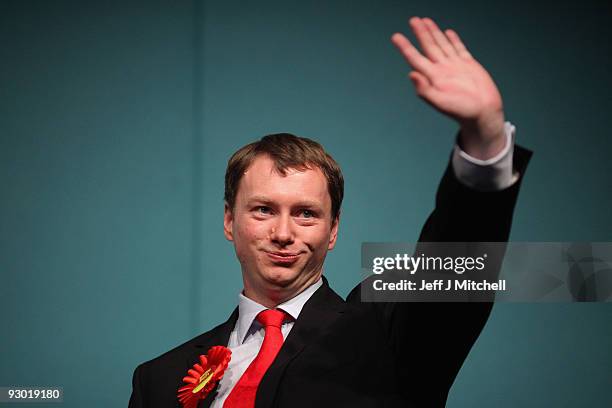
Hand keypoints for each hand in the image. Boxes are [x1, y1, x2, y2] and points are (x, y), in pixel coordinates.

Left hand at [392, 17, 505, 159]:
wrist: (483, 113)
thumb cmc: (461, 111)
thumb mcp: (440, 102)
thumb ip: (424, 89)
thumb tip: (411, 74)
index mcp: (433, 77)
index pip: (415, 58)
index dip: (405, 47)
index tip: (396, 36)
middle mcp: (442, 70)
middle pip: (428, 46)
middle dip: (420, 33)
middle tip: (413, 20)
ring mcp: (455, 66)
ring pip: (442, 44)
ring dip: (434, 33)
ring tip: (426, 21)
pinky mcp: (469, 65)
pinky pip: (459, 49)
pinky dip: (453, 40)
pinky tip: (448, 32)